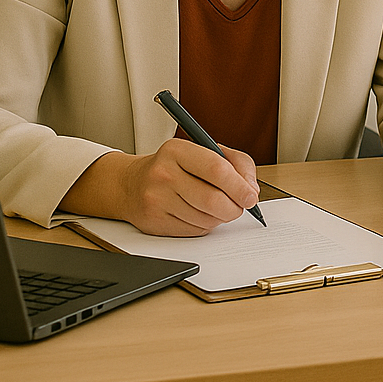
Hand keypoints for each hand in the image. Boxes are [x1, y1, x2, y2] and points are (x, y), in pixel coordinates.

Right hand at [63, 140, 259, 235]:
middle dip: (235, 207)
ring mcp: (156, 200)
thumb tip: (251, 189)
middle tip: (240, 206)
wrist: (131, 184)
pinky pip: (194, 231)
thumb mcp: (204, 150)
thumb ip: (236, 163)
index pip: (216, 169)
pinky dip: (206, 225)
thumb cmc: (175, 166)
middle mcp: (163, 174)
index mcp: (177, 150)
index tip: (251, 195)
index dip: (239, 186)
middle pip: (213, 200)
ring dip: (220, 217)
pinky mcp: (154, 222)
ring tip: (216, 206)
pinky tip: (199, 213)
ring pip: (206, 219)